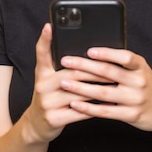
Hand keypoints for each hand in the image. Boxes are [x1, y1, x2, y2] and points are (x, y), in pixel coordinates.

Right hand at [21, 24, 107, 143]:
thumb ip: (59, 64)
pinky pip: (80, 112)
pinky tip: (108, 103)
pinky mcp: (54, 119)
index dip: (45, 39)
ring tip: (114, 83)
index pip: (41, 53)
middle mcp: (42, 86)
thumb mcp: (49, 78)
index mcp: (42, 73)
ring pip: (78, 93)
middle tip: (112, 67)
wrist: (37, 125)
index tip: (50, 26)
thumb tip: (84, 50)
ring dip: (98, 88)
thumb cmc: (50, 96)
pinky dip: (96, 107)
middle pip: (71, 73)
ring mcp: (47, 103)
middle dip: (94, 70)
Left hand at [58, 48, 151, 133]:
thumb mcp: (140, 70)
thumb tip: (94, 53)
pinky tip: (75, 104)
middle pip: (108, 72)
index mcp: (140, 66)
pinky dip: (88, 107)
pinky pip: (105, 111)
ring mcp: (135, 99)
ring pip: (103, 92)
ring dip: (81, 87)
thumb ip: (122, 63)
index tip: (89, 51)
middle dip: (84, 66)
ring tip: (64, 82)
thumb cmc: (146, 86)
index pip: (124, 56)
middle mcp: (139, 81)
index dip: (106, 53)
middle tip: (66, 61)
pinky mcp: (130, 115)